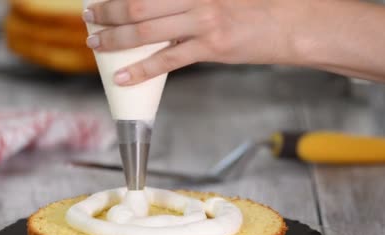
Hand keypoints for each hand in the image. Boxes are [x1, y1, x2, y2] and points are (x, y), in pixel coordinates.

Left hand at [83, 0, 300, 84]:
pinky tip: (123, 77)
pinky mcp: (212, 48)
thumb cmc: (258, 5)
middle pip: (138, 3)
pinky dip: (141, 69)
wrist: (294, 23)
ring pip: (147, 30)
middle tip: (90, 17)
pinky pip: (168, 60)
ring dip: (116, 37)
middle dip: (108, 11)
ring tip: (95, 42)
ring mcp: (204, 21)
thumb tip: (158, 8)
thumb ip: (188, 0)